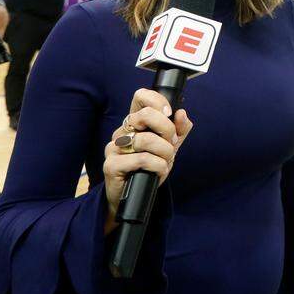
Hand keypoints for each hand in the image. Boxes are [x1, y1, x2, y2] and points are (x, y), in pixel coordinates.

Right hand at [103, 89, 193, 230]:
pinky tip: (159, 171)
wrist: (134, 196)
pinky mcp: (111, 165)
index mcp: (135, 123)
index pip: (140, 96)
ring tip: (166, 161)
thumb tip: (182, 113)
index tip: (170, 114)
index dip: (158, 101)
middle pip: (144, 115)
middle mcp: (122, 132)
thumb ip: (179, 130)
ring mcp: (114, 148)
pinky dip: (158, 165)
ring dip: (165, 152)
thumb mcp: (169, 147)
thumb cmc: (149, 168)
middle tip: (172, 144)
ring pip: (145, 139)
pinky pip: (142, 159)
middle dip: (167, 130)